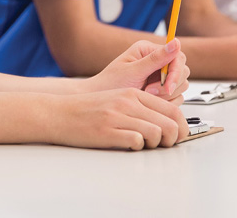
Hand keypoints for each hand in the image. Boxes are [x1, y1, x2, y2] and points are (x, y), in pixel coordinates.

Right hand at [53, 88, 187, 149]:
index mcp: (132, 93)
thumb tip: (168, 123)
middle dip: (172, 140)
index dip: (181, 127)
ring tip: (143, 144)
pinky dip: (137, 147)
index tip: (177, 136)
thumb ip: (140, 107)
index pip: (173, 110)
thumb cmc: (87, 109)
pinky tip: (127, 144)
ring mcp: (117, 116)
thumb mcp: (116, 99)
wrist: (58, 112)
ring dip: (155, 144)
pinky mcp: (107, 131)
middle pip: (170, 124)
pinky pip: (137, 142)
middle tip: (162, 144)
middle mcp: (127, 102)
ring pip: (157, 133)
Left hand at [86, 39, 188, 101]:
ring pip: (181, 86)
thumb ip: (155, 59)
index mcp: (148, 49)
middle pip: (183, 71)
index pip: (177, 56)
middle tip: (149, 91)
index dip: (176, 72)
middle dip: (169, 85)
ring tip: (145, 95)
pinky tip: (150, 101)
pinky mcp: (162, 89)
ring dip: (166, 95)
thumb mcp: (133, 71)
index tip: (168, 86)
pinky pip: (176, 97)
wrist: (104, 100)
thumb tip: (175, 42)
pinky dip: (166, 102)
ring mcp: (160, 75)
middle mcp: (156, 60)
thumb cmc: (112, 83)